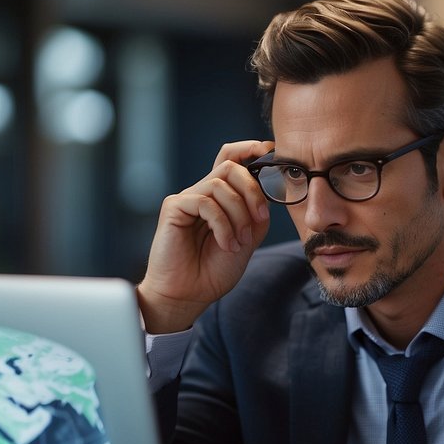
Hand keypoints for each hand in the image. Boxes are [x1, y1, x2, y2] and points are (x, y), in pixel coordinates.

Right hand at [137, 140, 271, 333]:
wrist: (189, 294)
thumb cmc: (214, 270)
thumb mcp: (247, 239)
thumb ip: (257, 214)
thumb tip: (268, 190)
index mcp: (220, 198)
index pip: (232, 160)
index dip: (250, 149)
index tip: (270, 151)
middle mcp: (203, 193)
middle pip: (230, 166)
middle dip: (253, 189)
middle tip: (261, 218)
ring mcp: (188, 199)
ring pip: (221, 185)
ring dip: (238, 214)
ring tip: (239, 241)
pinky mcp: (174, 208)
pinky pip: (205, 202)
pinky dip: (222, 224)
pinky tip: (225, 244)